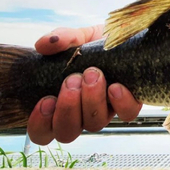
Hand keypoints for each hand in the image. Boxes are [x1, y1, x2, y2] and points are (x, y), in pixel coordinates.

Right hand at [27, 26, 142, 144]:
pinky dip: (121, 102)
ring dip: (91, 101)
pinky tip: (115, 86)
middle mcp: (81, 114)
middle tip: (73, 79)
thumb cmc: (92, 45)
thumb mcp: (76, 37)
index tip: (46, 100)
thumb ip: (60, 38)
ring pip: (95, 124)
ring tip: (92, 74)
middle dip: (68, 107)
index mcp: (60, 104)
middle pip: (67, 132)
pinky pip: (127, 114)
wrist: (123, 37)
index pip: (42, 131)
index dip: (40, 123)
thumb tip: (46, 43)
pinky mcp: (129, 102)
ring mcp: (105, 111)